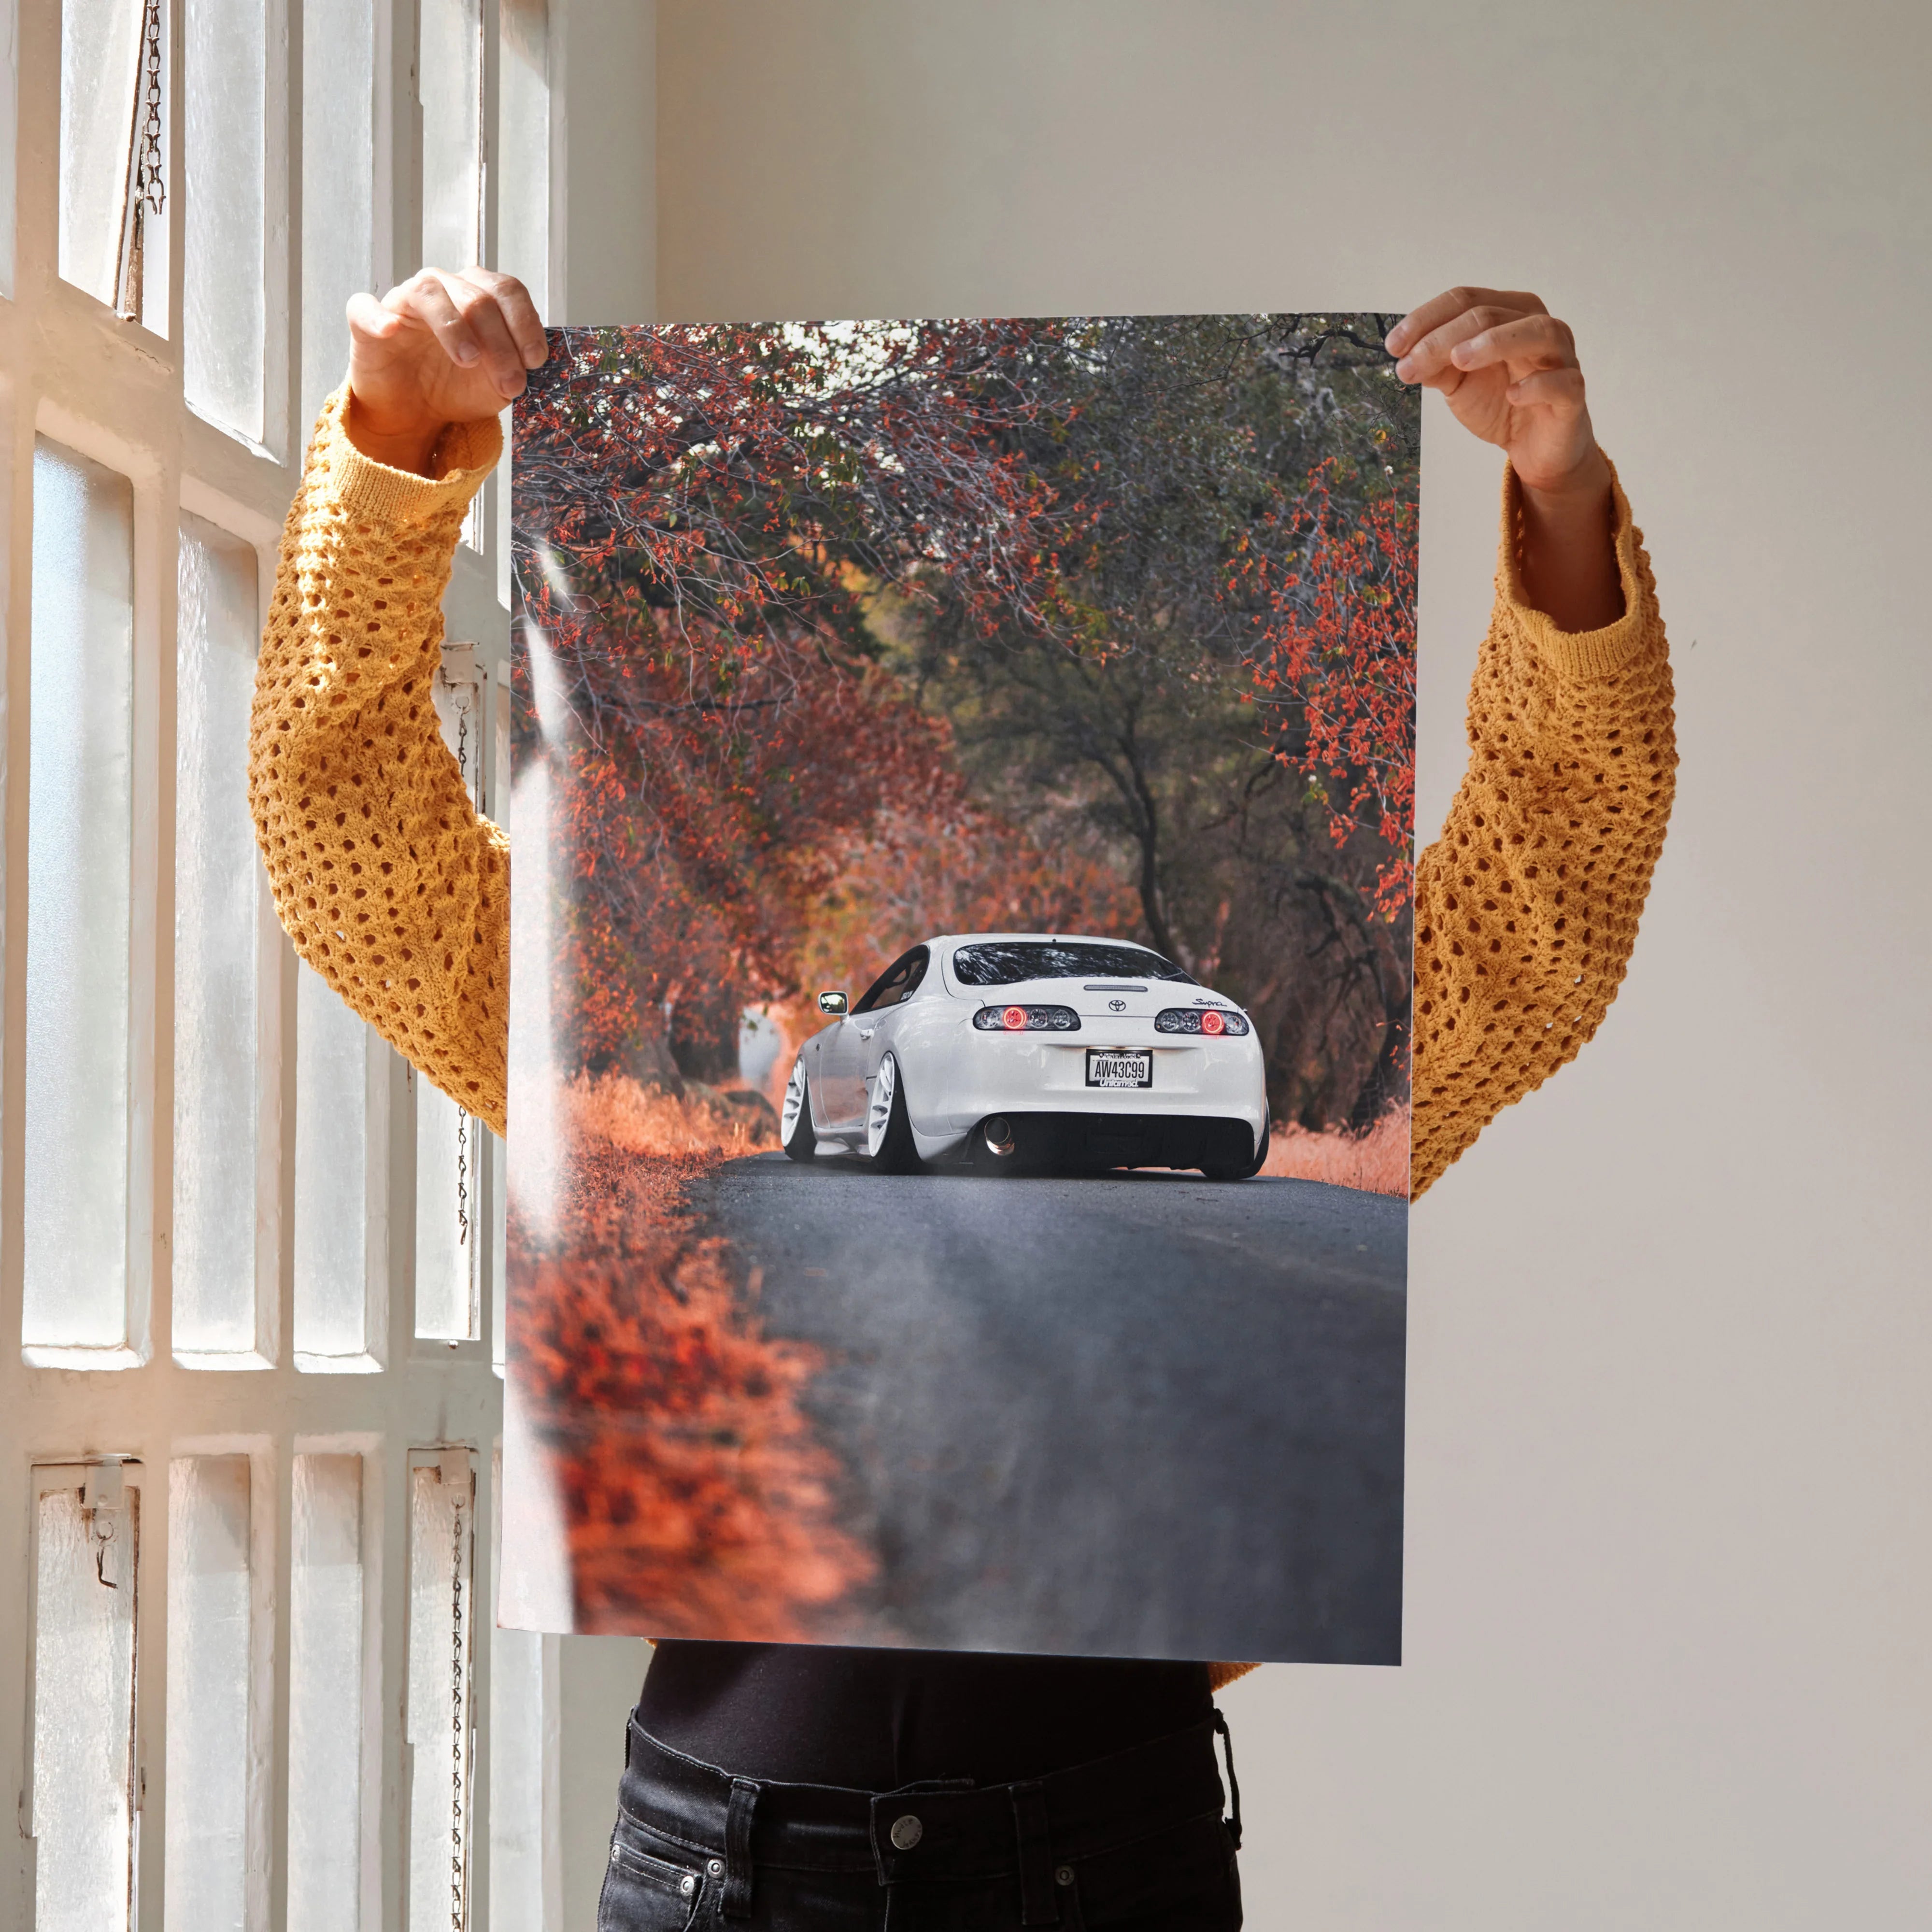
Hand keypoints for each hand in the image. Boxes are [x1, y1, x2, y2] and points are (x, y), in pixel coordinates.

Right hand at [344, 267, 546, 474]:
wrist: (415, 412)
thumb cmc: (457, 387)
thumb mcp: (496, 383)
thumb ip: (515, 367)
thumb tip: (532, 362)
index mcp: (478, 294)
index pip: (507, 291)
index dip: (525, 323)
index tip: (535, 361)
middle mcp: (443, 288)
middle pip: (477, 297)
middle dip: (500, 343)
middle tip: (510, 383)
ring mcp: (404, 301)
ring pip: (429, 293)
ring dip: (454, 327)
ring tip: (469, 361)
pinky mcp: (366, 320)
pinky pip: (365, 307)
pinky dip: (378, 316)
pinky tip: (391, 330)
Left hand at [1388, 287, 1621, 628]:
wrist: (1534, 448)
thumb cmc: (1500, 403)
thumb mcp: (1458, 383)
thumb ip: (1436, 365)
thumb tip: (1405, 354)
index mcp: (1509, 313)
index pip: (1466, 300)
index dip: (1426, 318)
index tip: (1393, 346)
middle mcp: (1538, 326)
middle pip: (1491, 314)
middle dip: (1444, 337)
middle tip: (1411, 364)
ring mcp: (1561, 358)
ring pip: (1537, 332)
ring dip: (1495, 342)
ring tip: (1459, 360)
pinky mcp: (1572, 395)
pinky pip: (1563, 382)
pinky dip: (1537, 385)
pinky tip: (1512, 394)